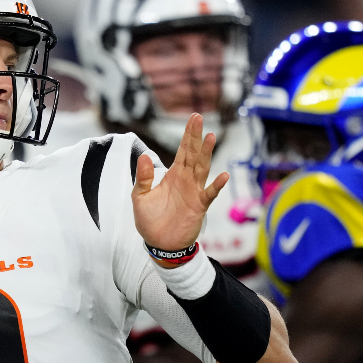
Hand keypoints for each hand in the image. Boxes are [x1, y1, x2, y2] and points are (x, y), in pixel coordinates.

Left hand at [131, 113, 227, 255]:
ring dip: (206, 154)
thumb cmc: (150, 221)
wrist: (159, 244)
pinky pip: (209, 194)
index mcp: (173, 175)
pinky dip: (216, 185)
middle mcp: (186, 180)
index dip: (187, 135)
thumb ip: (143, 177)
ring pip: (202, 169)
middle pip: (193, 154)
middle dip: (196, 137)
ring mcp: (194, 192)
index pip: (182, 151)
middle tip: (198, 118)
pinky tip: (223, 175)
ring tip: (210, 137)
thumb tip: (144, 155)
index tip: (193, 118)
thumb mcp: (140, 197)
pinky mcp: (199, 207)